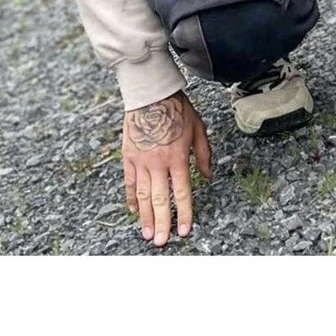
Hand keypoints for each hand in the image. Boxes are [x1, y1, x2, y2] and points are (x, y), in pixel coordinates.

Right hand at [121, 90, 211, 246]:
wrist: (150, 93)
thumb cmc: (177, 109)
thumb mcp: (198, 129)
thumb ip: (204, 154)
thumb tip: (207, 176)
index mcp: (178, 158)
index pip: (182, 193)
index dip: (184, 214)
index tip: (184, 231)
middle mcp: (159, 163)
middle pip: (161, 200)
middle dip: (162, 223)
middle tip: (161, 242)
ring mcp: (141, 161)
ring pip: (143, 195)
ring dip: (146, 216)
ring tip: (147, 234)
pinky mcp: (128, 156)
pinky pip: (129, 182)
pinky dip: (132, 198)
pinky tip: (134, 212)